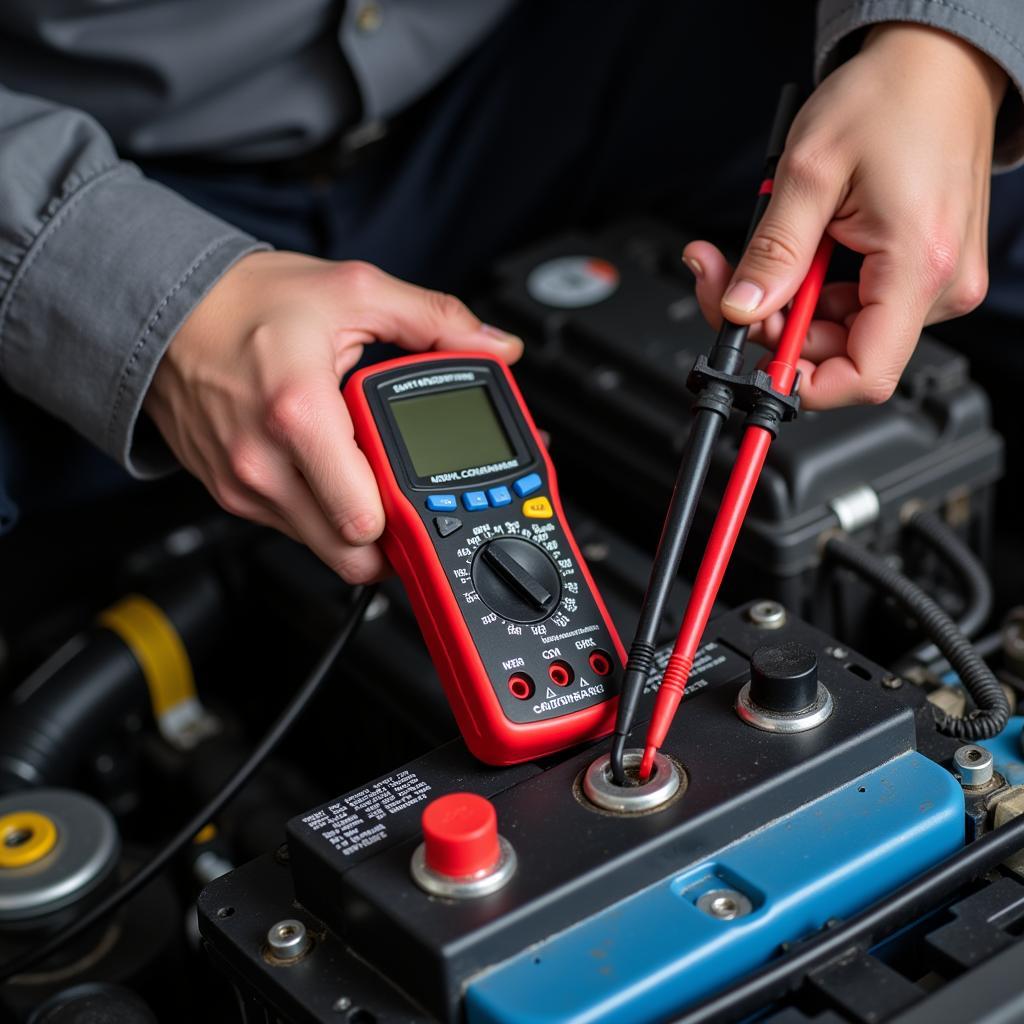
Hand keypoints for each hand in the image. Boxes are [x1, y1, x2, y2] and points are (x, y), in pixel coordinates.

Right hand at [145, 252, 522, 581]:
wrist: (165, 311)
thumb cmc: (246, 303)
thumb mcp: (353, 291)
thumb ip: (435, 319)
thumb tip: (496, 346)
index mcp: (299, 414)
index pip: (367, 520)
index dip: (413, 516)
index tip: (435, 496)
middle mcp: (264, 464)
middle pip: (350, 555)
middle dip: (393, 538)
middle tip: (411, 499)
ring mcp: (243, 487)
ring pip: (323, 549)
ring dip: (357, 526)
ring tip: (371, 474)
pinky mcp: (230, 495)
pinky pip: (295, 528)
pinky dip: (324, 512)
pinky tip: (333, 470)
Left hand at [684, 24, 1006, 407]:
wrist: (937, 61)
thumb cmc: (890, 97)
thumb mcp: (809, 171)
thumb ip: (772, 253)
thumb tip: (739, 309)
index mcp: (918, 266)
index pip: (864, 375)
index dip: (804, 384)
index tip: (757, 364)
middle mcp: (939, 284)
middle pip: (841, 351)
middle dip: (774, 326)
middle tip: (729, 282)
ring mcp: (934, 279)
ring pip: (841, 328)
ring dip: (788, 303)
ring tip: (763, 250)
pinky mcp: (923, 269)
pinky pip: (857, 303)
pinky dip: (813, 287)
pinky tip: (798, 250)